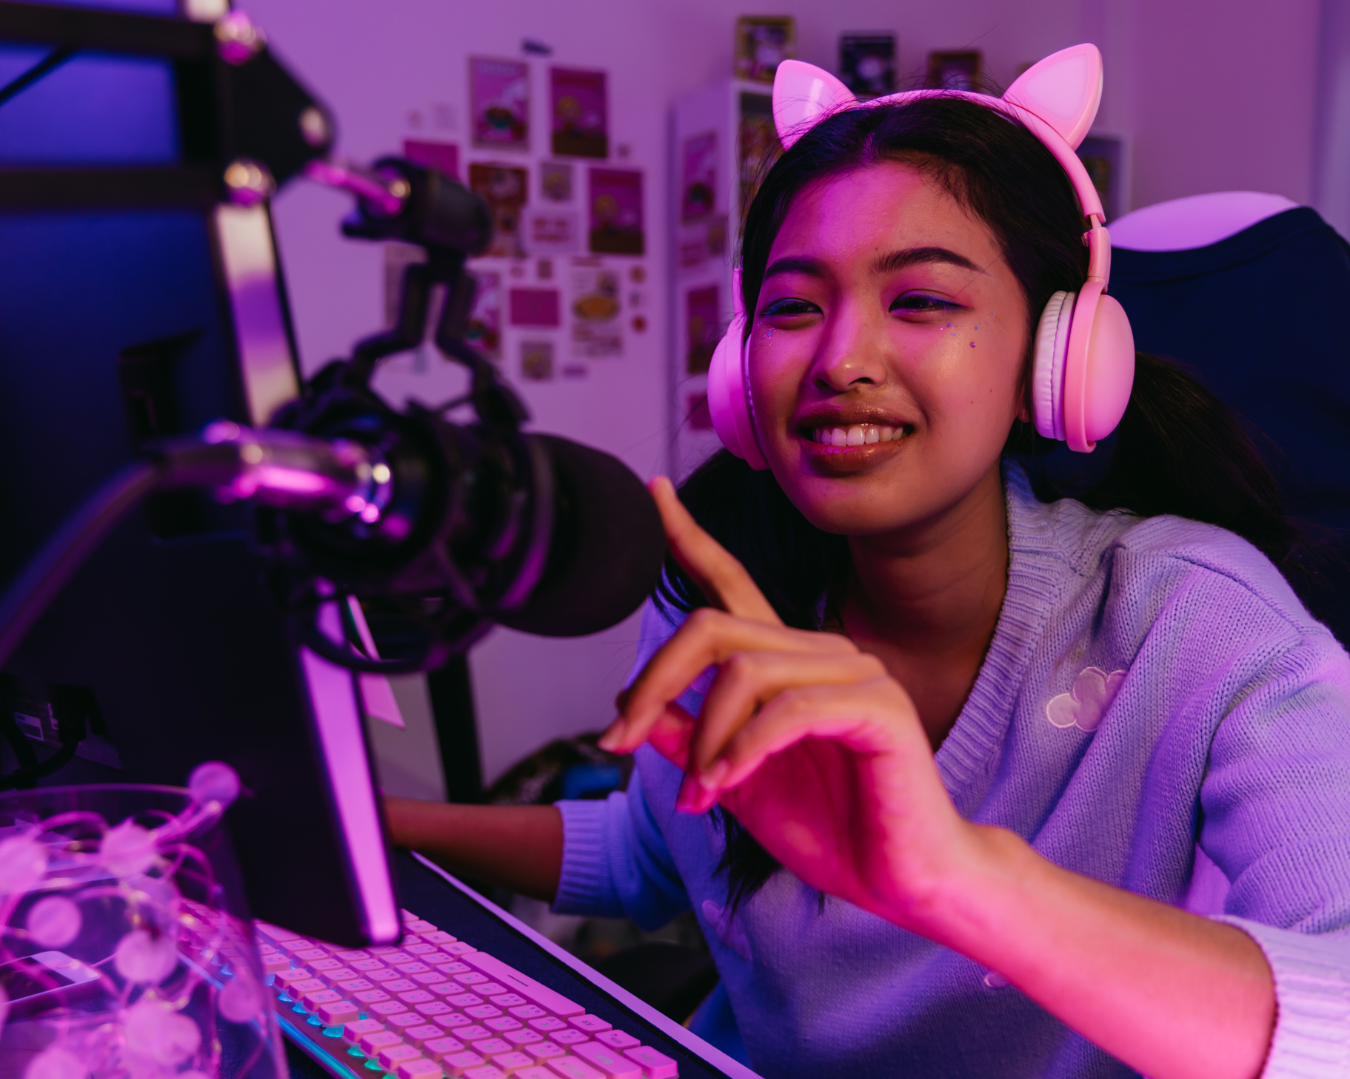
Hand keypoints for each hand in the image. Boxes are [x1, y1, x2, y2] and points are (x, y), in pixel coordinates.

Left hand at [601, 477, 978, 929]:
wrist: (903, 880)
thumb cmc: (832, 829)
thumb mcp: (735, 783)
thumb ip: (691, 741)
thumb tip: (637, 710)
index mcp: (786, 663)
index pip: (730, 584)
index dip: (689, 537)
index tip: (653, 492)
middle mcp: (820, 652)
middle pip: (713, 628)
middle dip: (654, 682)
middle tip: (619, 740)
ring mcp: (855, 673)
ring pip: (744, 670)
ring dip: (704, 739)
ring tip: (698, 794)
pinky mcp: (879, 707)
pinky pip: (789, 709)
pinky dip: (744, 749)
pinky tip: (726, 785)